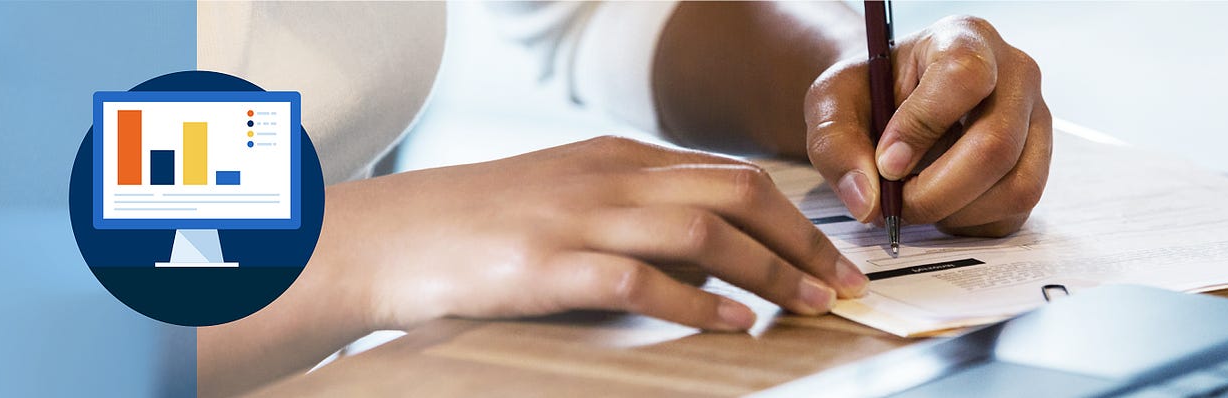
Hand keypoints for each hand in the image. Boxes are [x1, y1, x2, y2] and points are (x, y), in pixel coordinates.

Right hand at [319, 136, 868, 332]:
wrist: (384, 237)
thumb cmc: (475, 226)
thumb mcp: (562, 197)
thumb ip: (630, 211)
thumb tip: (708, 252)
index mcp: (614, 156)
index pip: (728, 173)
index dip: (793, 214)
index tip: (830, 252)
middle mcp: (607, 177)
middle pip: (734, 190)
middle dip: (802, 237)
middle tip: (843, 280)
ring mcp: (578, 218)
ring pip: (703, 228)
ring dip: (769, 269)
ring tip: (809, 303)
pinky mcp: (548, 266)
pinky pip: (641, 279)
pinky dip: (696, 301)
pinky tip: (732, 323)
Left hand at [804, 15, 1051, 236]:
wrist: (891, 103)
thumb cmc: (867, 93)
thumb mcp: (831, 103)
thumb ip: (835, 144)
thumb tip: (869, 202)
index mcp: (964, 38)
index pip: (964, 77)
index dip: (922, 127)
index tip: (886, 161)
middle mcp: (1015, 75)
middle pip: (996, 145)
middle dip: (935, 191)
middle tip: (894, 203)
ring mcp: (1035, 123)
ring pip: (1014, 187)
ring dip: (954, 212)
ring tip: (914, 201)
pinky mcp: (1036, 166)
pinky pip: (1013, 213)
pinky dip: (968, 224)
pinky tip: (939, 205)